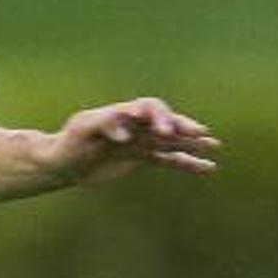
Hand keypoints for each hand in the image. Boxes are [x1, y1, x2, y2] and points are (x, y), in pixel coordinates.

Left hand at [49, 97, 218, 185]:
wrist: (64, 162)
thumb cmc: (70, 141)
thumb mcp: (81, 130)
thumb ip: (102, 125)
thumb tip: (125, 133)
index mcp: (124, 113)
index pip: (148, 108)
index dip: (158, 117)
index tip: (161, 133)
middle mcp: (137, 124)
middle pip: (166, 122)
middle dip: (182, 127)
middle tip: (199, 133)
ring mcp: (141, 141)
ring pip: (173, 141)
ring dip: (192, 143)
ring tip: (213, 146)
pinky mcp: (142, 158)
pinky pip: (170, 160)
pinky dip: (188, 164)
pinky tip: (208, 168)